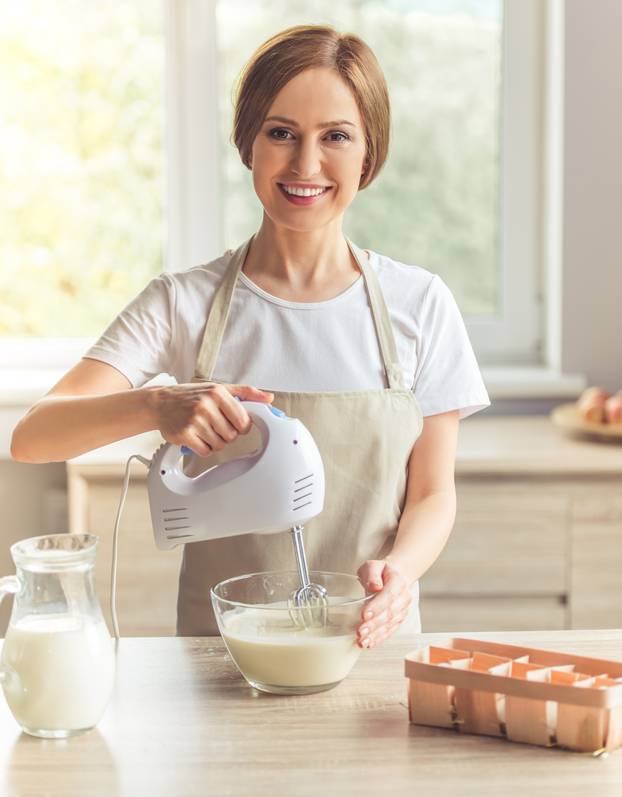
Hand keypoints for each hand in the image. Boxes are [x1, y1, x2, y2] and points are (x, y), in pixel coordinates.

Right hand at [151, 382, 273, 456]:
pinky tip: (196, 437)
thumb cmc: (191, 395)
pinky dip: (203, 448)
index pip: (244, 420)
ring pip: (220, 445)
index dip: (241, 426)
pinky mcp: (184, 435)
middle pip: (232, 435)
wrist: (160, 402)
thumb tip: (268, 398)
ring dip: (214, 442)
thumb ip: (246, 393)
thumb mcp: (218, 388)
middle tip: (214, 425)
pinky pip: (205, 451)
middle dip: (226, 434)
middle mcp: (206, 405)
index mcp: (218, 392)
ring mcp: (194, 420)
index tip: (234, 424)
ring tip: (204, 429)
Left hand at [355, 560, 411, 648]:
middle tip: (360, 631)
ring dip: (375, 635)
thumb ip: (372, 574)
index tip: (364, 615)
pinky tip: (369, 643)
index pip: (389, 595)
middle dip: (374, 624)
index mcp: (398, 581)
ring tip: (362, 641)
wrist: (395, 577)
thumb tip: (374, 587)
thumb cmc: (380, 572)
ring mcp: (403, 610)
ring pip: (390, 625)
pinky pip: (390, 631)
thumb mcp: (373, 566)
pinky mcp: (399, 620)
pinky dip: (379, 638)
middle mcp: (404, 597)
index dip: (377, 606)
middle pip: (389, 613)